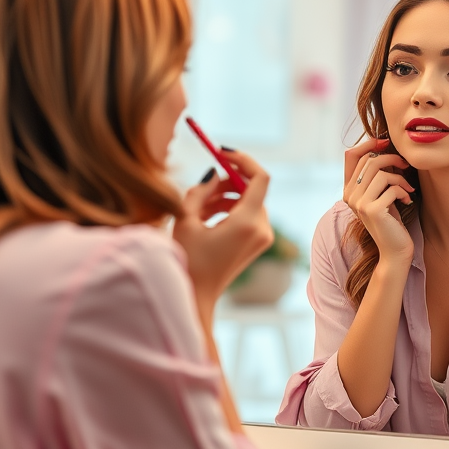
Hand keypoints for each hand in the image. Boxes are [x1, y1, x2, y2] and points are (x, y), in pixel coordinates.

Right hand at [174, 150, 273, 328]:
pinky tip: (205, 217)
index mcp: (247, 223)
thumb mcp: (186, 220)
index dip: (243, 160)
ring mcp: (262, 237)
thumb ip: (200, 190)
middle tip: (204, 183)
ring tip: (198, 206)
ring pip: (247, 201)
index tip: (222, 153)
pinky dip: (229, 209)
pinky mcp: (257, 243)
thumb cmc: (187, 260)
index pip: (260, 178)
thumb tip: (213, 174)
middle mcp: (262, 229)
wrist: (197, 296)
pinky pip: (247, 215)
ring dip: (224, 196)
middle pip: (252, 189)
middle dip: (227, 181)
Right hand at [343, 137, 414, 264]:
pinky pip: (392, 187)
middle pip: (370, 160)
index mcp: (348, 189)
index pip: (350, 155)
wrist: (394, 250)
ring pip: (382, 173)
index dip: (368, 143)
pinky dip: (404, 191)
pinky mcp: (372, 210)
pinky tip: (407, 201)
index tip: (386, 142)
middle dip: (392, 159)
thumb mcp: (380, 194)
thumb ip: (376, 175)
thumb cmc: (391, 220)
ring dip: (400, 179)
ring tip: (407, 190)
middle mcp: (349, 195)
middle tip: (405, 166)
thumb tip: (384, 147)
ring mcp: (358, 203)